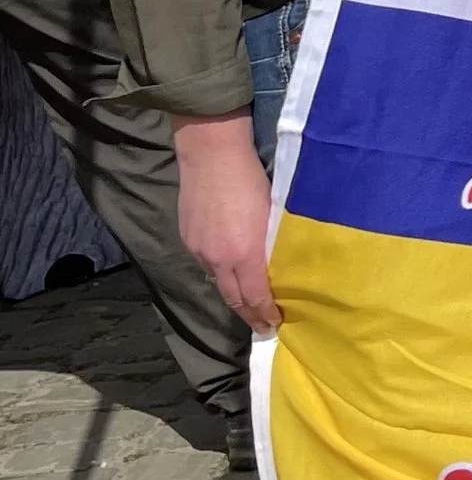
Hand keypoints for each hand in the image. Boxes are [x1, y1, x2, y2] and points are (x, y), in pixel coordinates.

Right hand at [172, 112, 280, 333]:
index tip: (275, 325)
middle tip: (263, 326)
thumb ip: (271, 244)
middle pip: (233, 298)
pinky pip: (206, 264)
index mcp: (243, 253)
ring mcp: (199, 249)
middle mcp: (217, 258)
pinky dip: (220, 274)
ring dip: (234, 295)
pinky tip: (230, 272)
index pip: (255, 296)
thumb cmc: (251, 178)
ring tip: (249, 304)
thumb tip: (276, 264)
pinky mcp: (188, 237)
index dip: (264, 314)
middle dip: (248, 315)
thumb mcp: (272, 213)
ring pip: (218, 281)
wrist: (211, 153)